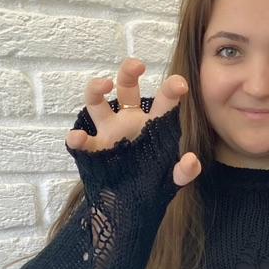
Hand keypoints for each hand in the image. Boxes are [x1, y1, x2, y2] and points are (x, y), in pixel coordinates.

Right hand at [65, 57, 201, 188]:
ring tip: (103, 85)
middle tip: (138, 65)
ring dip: (96, 88)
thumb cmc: (153, 182)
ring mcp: (109, 132)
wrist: (130, 203)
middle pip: (126, 87)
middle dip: (129, 71)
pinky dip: (77, 138)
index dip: (171, 88)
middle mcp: (129, 121)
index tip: (180, 84)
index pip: (164, 100)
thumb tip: (191, 160)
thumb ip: (183, 171)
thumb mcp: (171, 179)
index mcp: (154, 123)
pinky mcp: (94, 149)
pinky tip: (78, 137)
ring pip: (97, 101)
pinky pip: (82, 141)